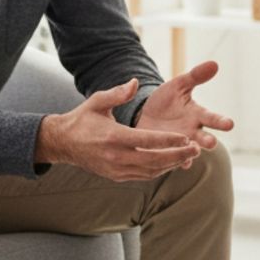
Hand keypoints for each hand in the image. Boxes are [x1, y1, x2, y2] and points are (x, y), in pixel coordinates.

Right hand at [36, 78, 201, 181]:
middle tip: (196, 149)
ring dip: (171, 165)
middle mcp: (116, 156)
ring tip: (188, 155)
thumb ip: (118, 93)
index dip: (169, 140)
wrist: (63, 143)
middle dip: (177, 155)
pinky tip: (170, 162)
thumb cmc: (82, 118)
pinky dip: (159, 170)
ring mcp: (116, 169)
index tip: (186, 137)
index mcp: (114, 136)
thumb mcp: (97, 101)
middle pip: (154, 160)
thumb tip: (136, 83)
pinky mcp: (116, 176)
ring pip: (151, 171)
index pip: (148, 141)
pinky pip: (143, 176)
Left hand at [136, 60, 235, 166]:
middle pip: (204, 139)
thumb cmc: (167, 98)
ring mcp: (179, 143)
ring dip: (192, 152)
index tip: (229, 124)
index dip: (221, 121)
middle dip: (208, 141)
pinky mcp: (165, 151)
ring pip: (190, 151)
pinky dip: (176, 162)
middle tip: (211, 142)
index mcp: (197, 115)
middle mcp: (192, 132)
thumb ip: (195, 76)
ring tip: (193, 151)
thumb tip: (214, 63)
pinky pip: (172, 160)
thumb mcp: (179, 85)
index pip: (212, 118)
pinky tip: (179, 164)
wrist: (145, 113)